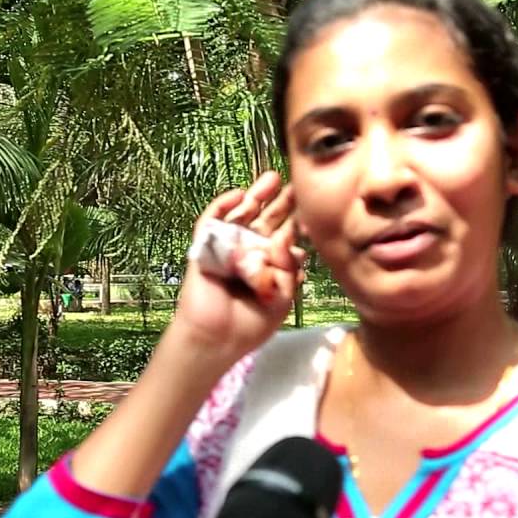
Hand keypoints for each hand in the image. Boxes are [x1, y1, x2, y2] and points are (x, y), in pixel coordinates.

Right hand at [172, 171, 304, 358]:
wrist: (218, 339)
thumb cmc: (251, 323)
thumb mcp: (283, 297)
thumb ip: (289, 269)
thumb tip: (290, 241)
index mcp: (269, 263)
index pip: (284, 235)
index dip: (297, 221)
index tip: (313, 209)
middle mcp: (249, 252)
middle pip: (265, 219)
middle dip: (280, 202)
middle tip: (295, 185)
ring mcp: (227, 248)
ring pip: (240, 215)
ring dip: (255, 196)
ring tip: (272, 178)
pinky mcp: (205, 247)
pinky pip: (210, 222)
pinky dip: (221, 206)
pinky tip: (237, 194)